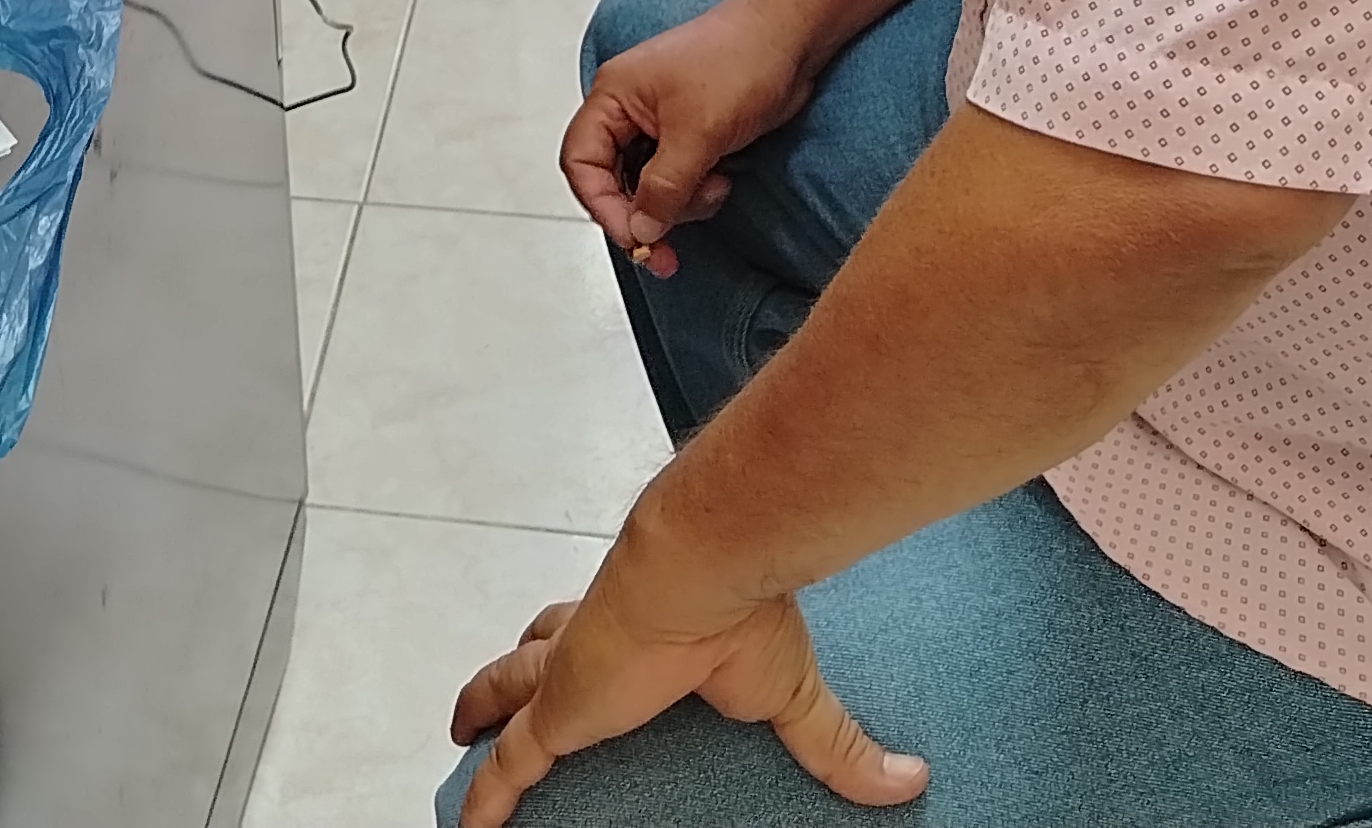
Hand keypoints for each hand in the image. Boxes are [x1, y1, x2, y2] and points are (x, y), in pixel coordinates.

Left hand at [449, 534, 921, 826]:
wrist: (703, 569)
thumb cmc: (743, 613)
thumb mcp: (793, 694)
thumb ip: (837, 744)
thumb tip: (909, 781)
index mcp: (647, 632)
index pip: (604, 636)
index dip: (585, 648)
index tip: (585, 667)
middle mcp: (595, 645)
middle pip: (538, 655)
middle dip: (517, 672)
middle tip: (497, 694)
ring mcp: (568, 678)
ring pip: (506, 695)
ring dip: (482, 709)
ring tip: (463, 729)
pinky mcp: (554, 712)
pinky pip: (507, 766)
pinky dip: (485, 799)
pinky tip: (467, 824)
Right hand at [563, 0, 819, 277]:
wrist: (791, 37)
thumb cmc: (739, 62)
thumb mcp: (697, 133)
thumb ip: (663, 188)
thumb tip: (640, 233)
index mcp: (612, 96)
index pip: (581, 163)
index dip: (602, 206)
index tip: (635, 239)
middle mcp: (628, 110)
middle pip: (612, 181)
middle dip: (643, 216)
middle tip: (667, 255)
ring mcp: (659, 124)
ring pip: (647, 188)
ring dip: (679, 203)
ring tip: (716, 187)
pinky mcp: (689, 135)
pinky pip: (676, 181)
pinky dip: (695, 193)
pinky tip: (722, 179)